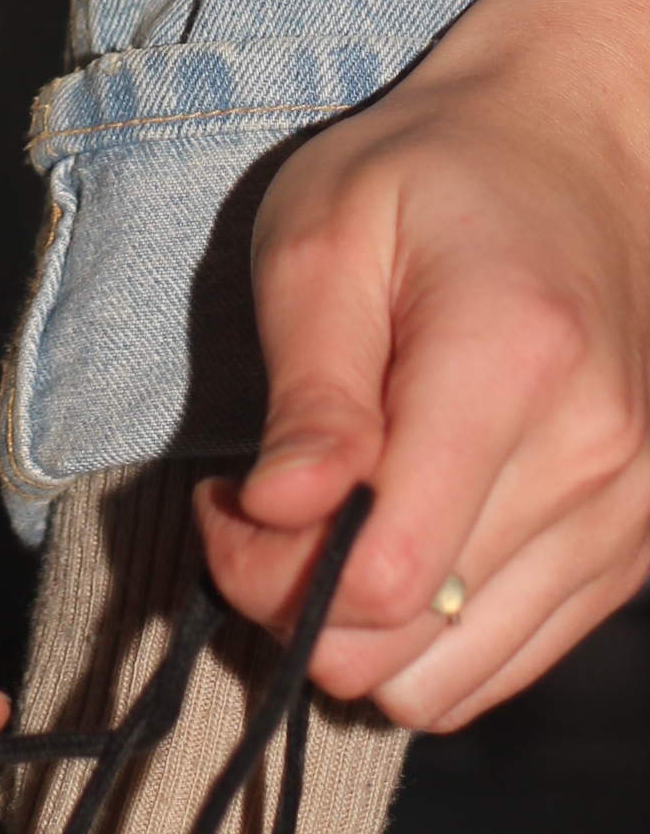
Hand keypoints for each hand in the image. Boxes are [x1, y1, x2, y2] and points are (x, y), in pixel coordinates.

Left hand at [195, 0, 649, 729]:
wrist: (571, 152)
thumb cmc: (427, 176)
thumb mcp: (323, 234)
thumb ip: (308, 387)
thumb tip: (277, 515)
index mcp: (512, 364)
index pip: (387, 570)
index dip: (272, 569)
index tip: (224, 498)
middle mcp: (592, 461)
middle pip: (411, 645)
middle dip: (299, 604)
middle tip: (256, 511)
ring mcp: (625, 516)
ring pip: (454, 681)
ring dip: (360, 632)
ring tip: (320, 523)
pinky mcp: (628, 550)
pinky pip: (503, 661)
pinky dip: (424, 633)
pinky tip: (387, 538)